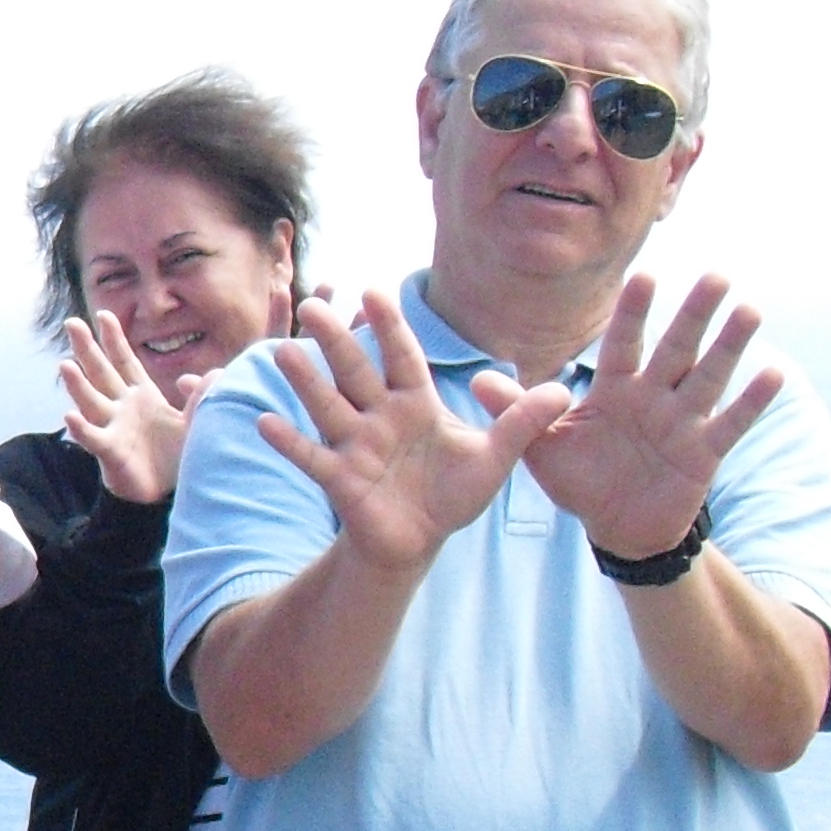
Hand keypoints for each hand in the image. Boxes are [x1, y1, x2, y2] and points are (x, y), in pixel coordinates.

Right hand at [56, 311, 205, 503]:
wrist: (167, 492)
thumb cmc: (177, 455)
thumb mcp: (195, 420)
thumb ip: (202, 397)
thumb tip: (213, 374)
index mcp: (141, 396)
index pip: (125, 361)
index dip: (114, 339)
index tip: (104, 314)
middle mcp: (121, 407)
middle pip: (101, 372)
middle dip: (87, 348)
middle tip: (71, 323)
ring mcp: (113, 428)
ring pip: (92, 400)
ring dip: (78, 384)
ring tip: (65, 365)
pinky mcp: (110, 451)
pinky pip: (93, 437)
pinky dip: (81, 428)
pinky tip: (70, 416)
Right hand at [256, 292, 571, 575]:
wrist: (419, 540)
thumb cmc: (451, 494)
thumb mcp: (495, 458)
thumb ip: (522, 423)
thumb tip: (564, 391)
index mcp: (415, 403)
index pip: (401, 356)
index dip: (389, 325)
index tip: (374, 290)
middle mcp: (379, 418)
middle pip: (355, 372)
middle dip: (336, 340)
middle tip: (314, 304)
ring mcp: (356, 447)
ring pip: (328, 407)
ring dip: (307, 381)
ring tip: (286, 352)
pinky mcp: (341, 480)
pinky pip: (312, 457)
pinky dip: (289, 442)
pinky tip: (266, 422)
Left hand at [520, 272, 781, 560]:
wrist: (615, 526)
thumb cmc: (581, 479)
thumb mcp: (540, 447)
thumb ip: (517, 411)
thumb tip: (477, 378)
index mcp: (613, 390)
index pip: (623, 344)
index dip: (633, 313)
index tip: (645, 276)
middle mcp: (652, 398)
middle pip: (675, 349)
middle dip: (693, 315)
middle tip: (716, 276)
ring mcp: (681, 423)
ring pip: (708, 377)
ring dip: (729, 346)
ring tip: (750, 310)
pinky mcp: (704, 453)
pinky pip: (730, 424)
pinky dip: (751, 401)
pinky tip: (774, 372)